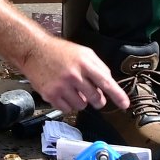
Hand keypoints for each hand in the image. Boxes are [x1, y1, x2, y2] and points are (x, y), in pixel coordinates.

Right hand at [16, 36, 130, 115]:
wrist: (34, 50)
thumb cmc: (59, 51)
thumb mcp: (83, 52)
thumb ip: (98, 66)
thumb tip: (109, 82)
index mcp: (84, 63)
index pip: (106, 83)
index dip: (117, 95)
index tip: (125, 104)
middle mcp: (74, 75)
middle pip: (95, 99)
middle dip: (97, 99)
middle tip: (92, 94)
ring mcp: (61, 86)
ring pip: (81, 106)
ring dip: (80, 101)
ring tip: (73, 90)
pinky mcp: (50, 94)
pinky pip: (67, 109)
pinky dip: (67, 104)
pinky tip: (63, 93)